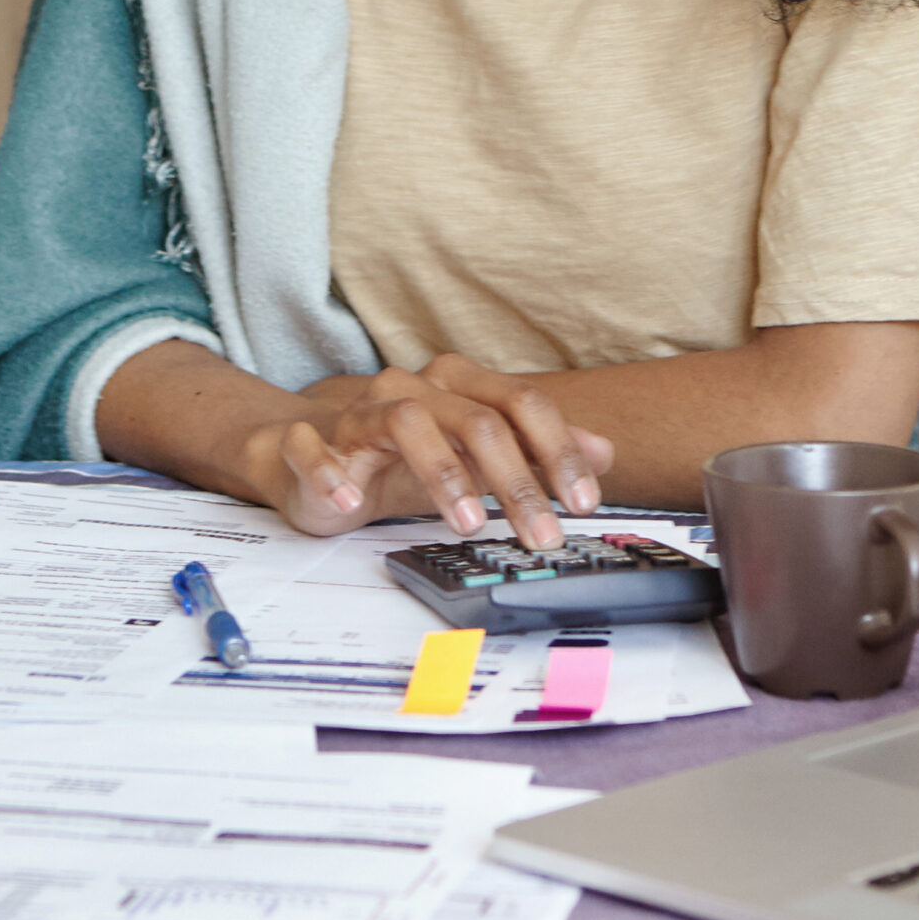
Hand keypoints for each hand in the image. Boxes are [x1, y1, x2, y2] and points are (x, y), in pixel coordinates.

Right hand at [251, 355, 612, 545]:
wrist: (316, 459)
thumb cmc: (403, 458)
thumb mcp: (479, 459)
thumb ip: (538, 451)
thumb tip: (603, 453)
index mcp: (458, 385)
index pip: (522, 403)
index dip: (558, 451)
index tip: (584, 502)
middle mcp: (413, 388)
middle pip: (476, 420)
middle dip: (517, 482)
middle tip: (542, 534)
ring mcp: (362, 412)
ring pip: (408, 422)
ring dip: (443, 474)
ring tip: (470, 524)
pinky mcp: (315, 442)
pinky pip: (316, 446)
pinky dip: (333, 472)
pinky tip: (352, 504)